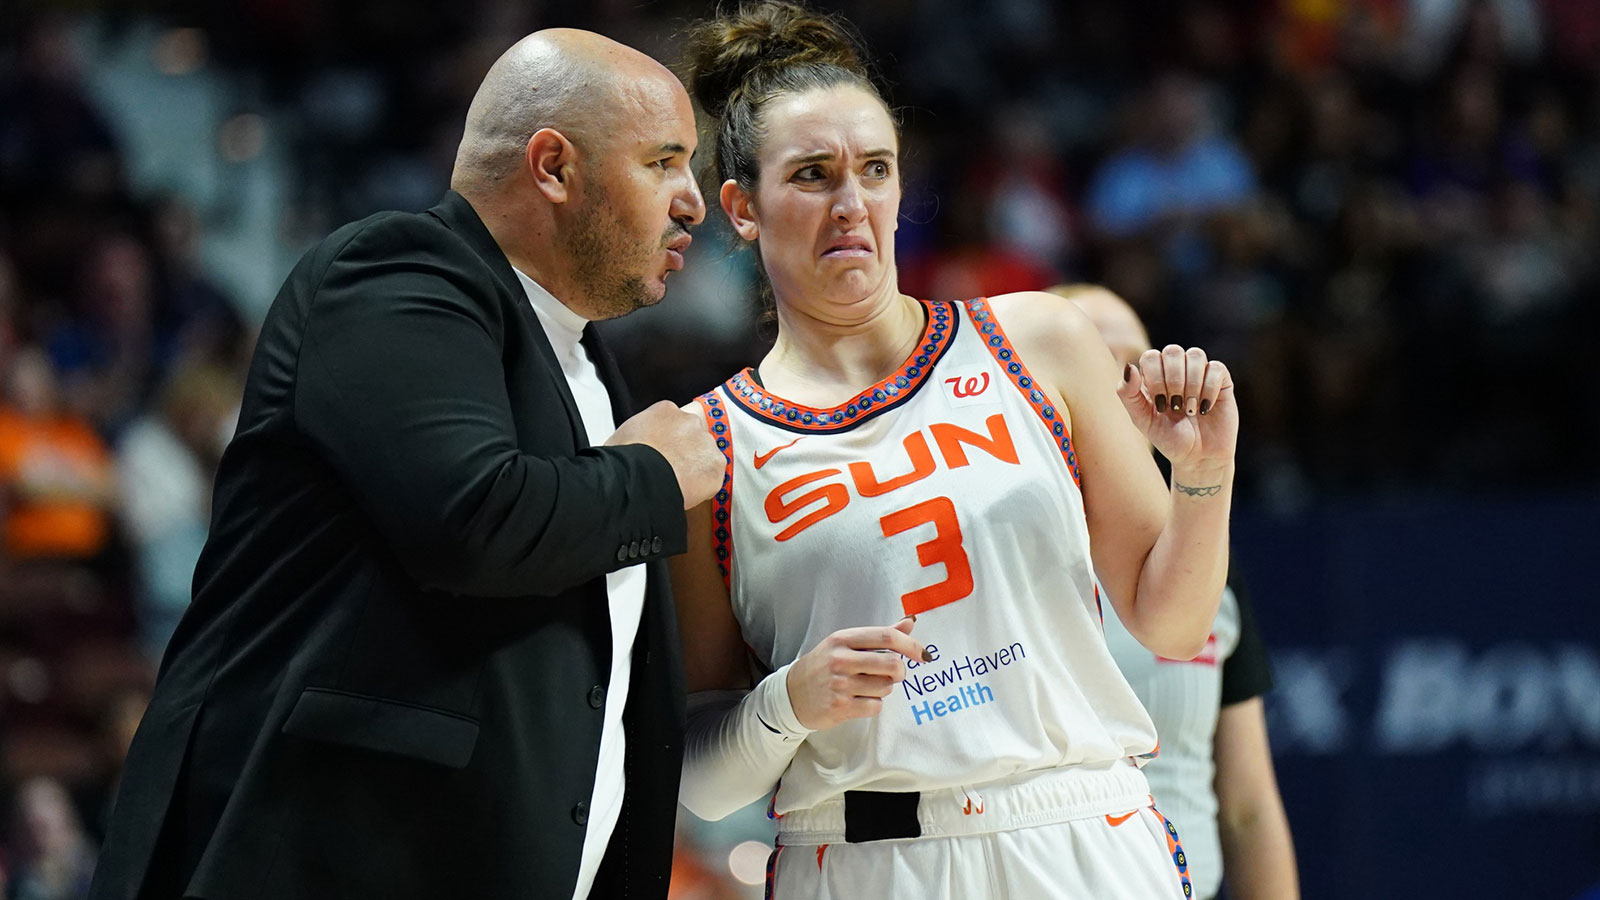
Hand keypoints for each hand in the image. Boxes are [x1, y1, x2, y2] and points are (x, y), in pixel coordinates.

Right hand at [607, 401, 723, 508]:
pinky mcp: (716, 465)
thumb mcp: (623, 434)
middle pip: (695, 434)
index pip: (676, 420)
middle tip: (671, 469)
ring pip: (706, 455)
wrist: (637, 478)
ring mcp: (705, 442)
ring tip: (677, 483)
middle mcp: (690, 421)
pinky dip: (703, 485)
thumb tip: (639, 444)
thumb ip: (641, 432)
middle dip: (686, 450)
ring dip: (696, 467)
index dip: (671, 439)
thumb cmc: (622, 460)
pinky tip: (686, 492)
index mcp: (666, 410)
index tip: (665, 451)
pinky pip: (713, 476)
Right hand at [786, 616, 930, 730]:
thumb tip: (910, 622)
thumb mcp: (845, 644)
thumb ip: (879, 635)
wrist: (792, 694)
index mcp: (842, 639)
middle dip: (899, 671)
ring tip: (867, 686)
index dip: (910, 645)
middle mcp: (840, 659)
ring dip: (884, 688)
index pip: (885, 637)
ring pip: (886, 687)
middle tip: (893, 673)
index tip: (923, 654)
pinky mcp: (840, 707)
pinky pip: (876, 706)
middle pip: (892, 664)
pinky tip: (859, 699)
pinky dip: (874, 704)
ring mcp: (840, 684)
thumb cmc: (824, 665)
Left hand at [1119, 345, 1237, 471]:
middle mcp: (1176, 369)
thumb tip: (1129, 367)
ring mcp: (1199, 372)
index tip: (1160, 405)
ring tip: (1190, 409)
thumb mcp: (1142, 420)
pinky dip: (1209, 389)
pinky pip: (1216, 368)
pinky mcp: (1221, 380)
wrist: (1198, 458)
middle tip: (1175, 406)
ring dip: (1191, 384)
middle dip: (1173, 380)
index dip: (1155, 378)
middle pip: (1173, 351)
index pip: (1150, 356)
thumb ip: (1128, 394)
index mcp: (1154, 375)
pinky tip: (1205, 408)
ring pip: (1195, 355)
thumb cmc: (1168, 438)